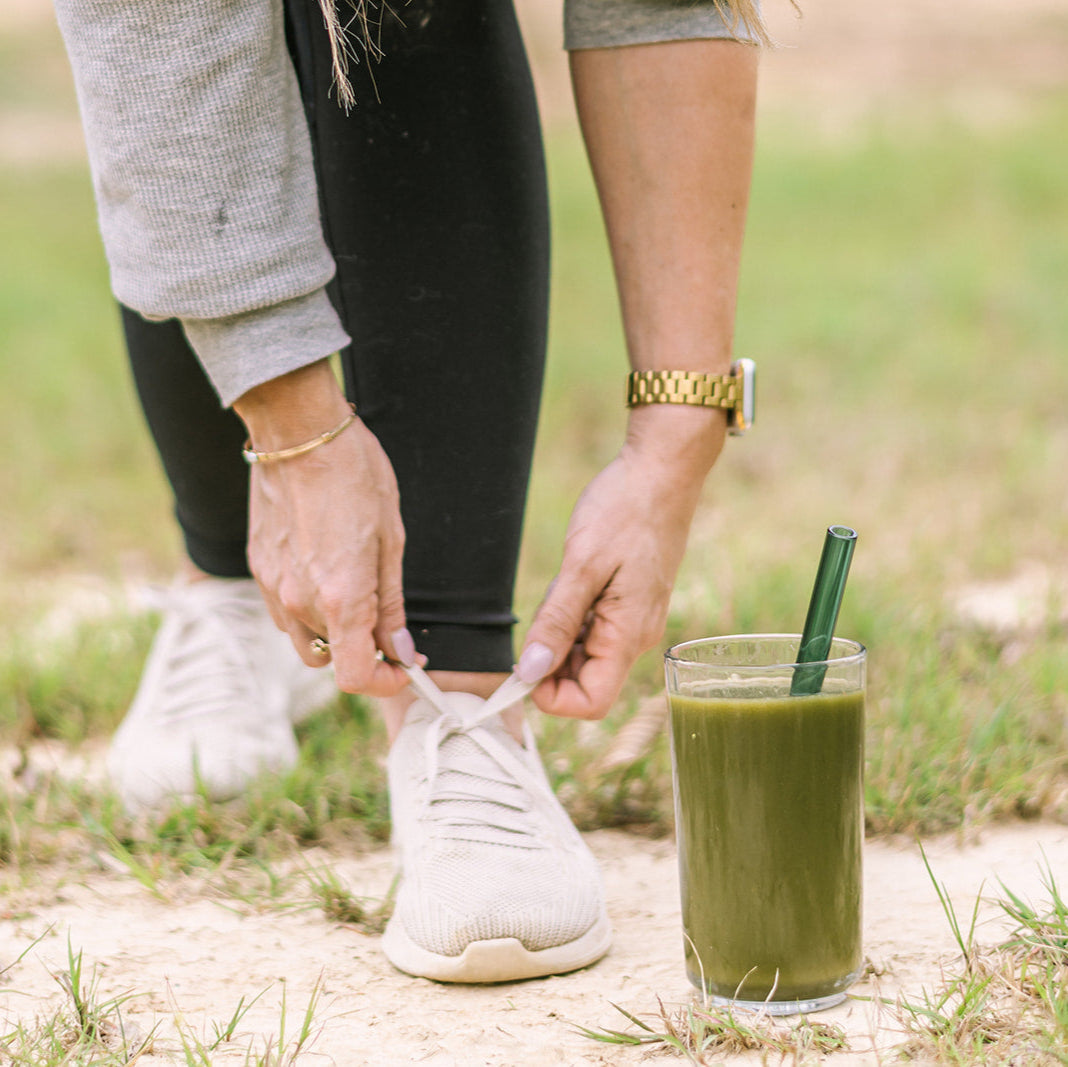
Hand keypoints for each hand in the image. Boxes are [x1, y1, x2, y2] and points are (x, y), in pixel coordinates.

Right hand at [236, 361, 414, 695]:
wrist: (298, 431)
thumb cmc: (356, 475)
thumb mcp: (391, 539)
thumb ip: (392, 603)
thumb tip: (399, 649)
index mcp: (340, 597)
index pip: (353, 676)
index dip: (383, 681)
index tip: (403, 667)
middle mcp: (300, 601)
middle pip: (329, 660)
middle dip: (360, 652)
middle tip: (385, 623)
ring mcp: (273, 587)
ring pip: (303, 639)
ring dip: (331, 632)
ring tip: (353, 589)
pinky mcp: (257, 568)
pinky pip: (283, 610)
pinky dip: (307, 607)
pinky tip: (325, 569)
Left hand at [519, 410, 723, 718]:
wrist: (662, 472)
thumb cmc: (626, 510)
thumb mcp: (582, 565)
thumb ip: (557, 622)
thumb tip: (530, 672)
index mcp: (628, 635)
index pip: (590, 702)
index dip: (552, 696)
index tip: (524, 662)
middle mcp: (635, 637)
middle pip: (584, 681)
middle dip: (551, 659)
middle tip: (543, 608)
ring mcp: (633, 621)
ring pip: (584, 654)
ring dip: (560, 633)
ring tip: (562, 584)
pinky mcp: (627, 604)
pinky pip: (593, 628)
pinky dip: (572, 615)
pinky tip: (572, 579)